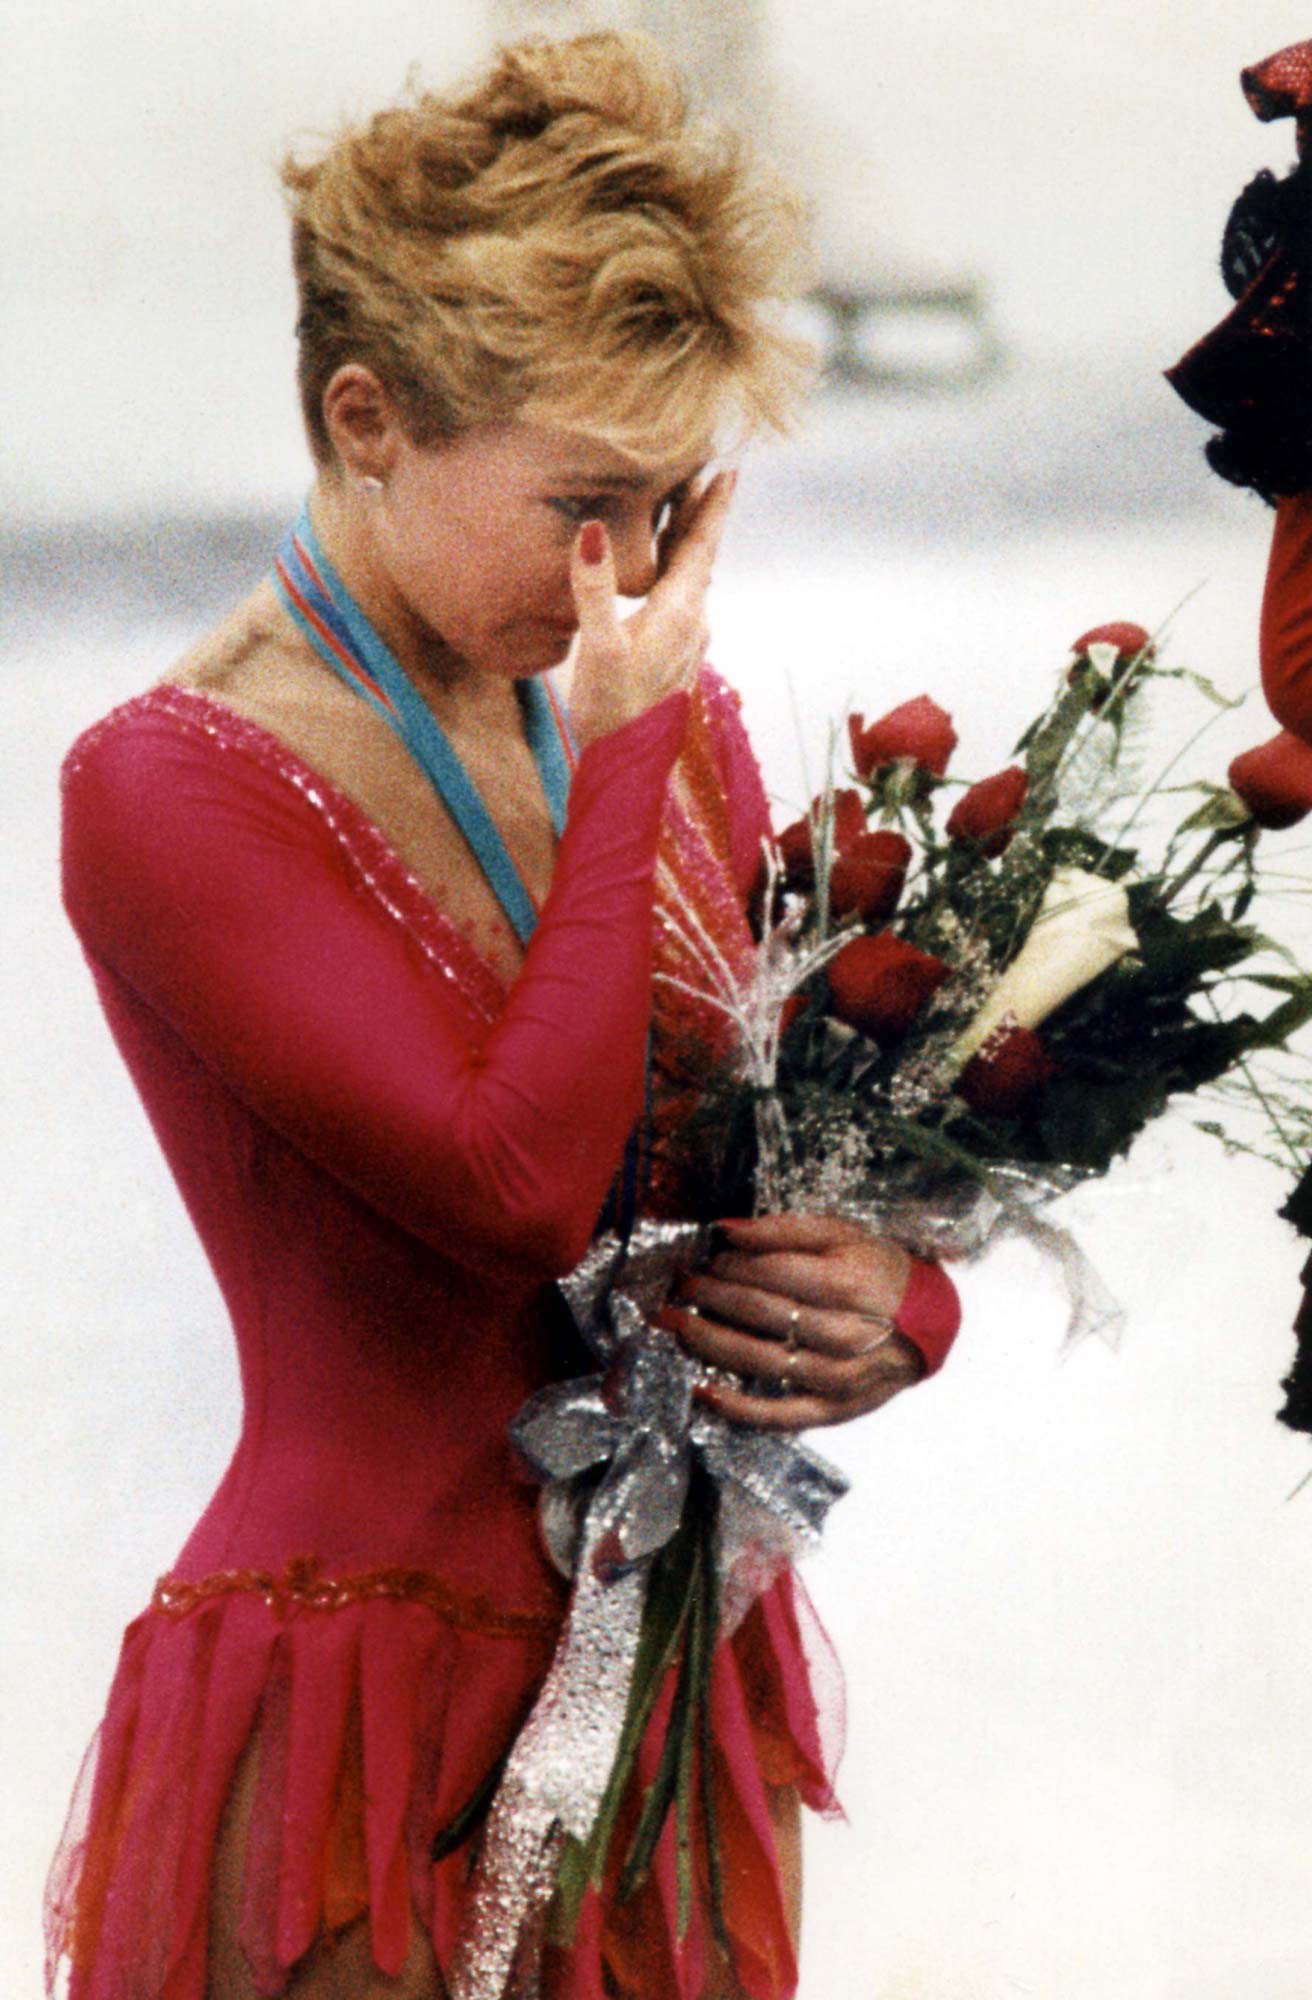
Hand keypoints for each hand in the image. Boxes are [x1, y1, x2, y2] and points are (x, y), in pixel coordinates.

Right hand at [566, 470, 736, 746]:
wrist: (625, 765)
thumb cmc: (610, 709)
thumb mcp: (597, 646)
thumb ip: (595, 588)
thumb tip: (593, 530)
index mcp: (677, 613)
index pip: (699, 548)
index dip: (711, 508)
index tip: (727, 471)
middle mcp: (691, 624)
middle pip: (699, 558)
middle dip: (699, 516)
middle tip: (703, 474)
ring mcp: (686, 642)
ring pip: (691, 580)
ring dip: (688, 544)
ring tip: (682, 511)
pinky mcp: (675, 657)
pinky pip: (682, 600)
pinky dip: (677, 573)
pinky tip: (663, 573)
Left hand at [656, 1213, 925, 1432]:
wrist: (929, 1323)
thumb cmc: (878, 1272)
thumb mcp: (840, 1236)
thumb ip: (782, 1230)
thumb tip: (724, 1230)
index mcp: (848, 1284)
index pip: (771, 1273)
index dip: (729, 1265)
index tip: (704, 1260)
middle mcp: (845, 1334)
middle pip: (760, 1314)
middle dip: (710, 1297)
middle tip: (677, 1288)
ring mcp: (839, 1378)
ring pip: (760, 1360)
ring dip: (709, 1343)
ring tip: (677, 1326)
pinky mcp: (834, 1410)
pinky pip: (779, 1414)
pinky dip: (736, 1407)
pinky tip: (702, 1391)